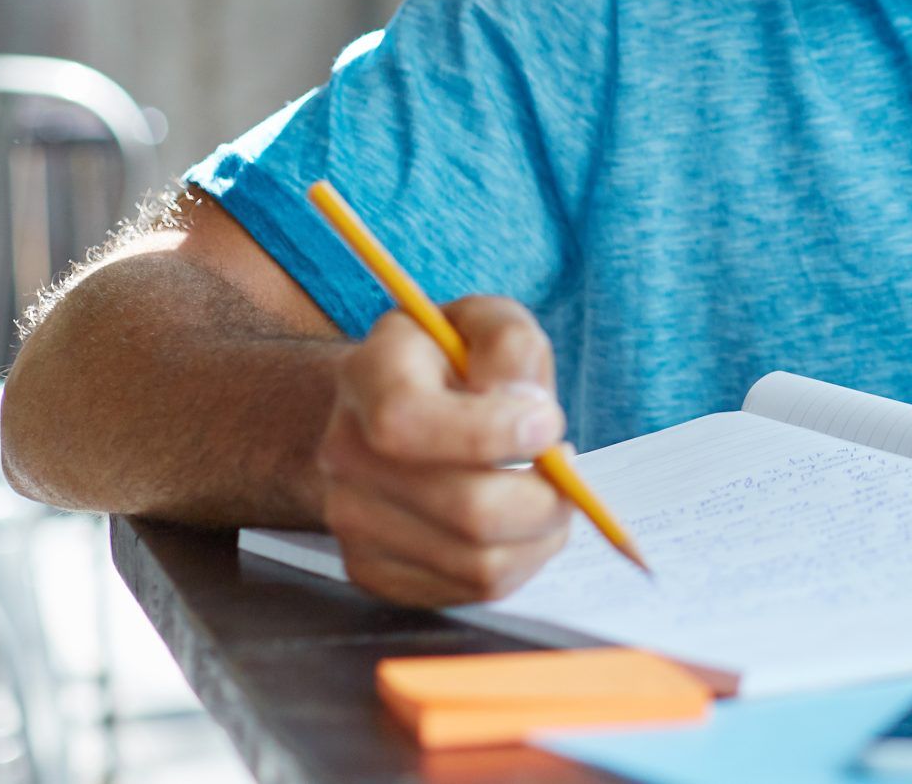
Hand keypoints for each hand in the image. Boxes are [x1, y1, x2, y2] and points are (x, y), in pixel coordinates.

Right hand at [317, 295, 573, 605]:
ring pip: (478, 561)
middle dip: (546, 496)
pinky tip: (519, 521)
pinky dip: (520, 561)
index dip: (491, 431)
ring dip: (542, 533)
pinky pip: (471, 590)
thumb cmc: (455, 361)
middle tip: (566, 467)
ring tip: (549, 491)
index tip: (548, 422)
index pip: (407, 421)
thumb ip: (510, 345)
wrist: (397, 407)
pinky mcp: (373, 571)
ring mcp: (351, 520)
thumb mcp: (487, 322)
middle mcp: (345, 454)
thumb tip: (526, 409)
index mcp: (368, 376)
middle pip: (465, 509)